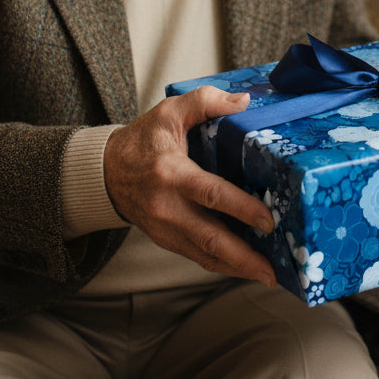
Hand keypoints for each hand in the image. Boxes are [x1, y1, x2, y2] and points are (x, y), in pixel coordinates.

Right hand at [103, 87, 276, 287]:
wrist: (105, 172)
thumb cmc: (143, 139)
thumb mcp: (170, 111)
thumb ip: (206, 101)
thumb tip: (245, 103)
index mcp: (171, 173)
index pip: (211, 194)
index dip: (241, 208)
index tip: (267, 219)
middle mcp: (167, 207)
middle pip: (209, 238)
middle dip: (243, 257)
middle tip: (272, 271)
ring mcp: (165, 228)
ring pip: (204, 254)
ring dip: (236, 268)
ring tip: (268, 276)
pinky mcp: (166, 239)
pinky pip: (197, 256)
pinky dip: (222, 265)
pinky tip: (245, 268)